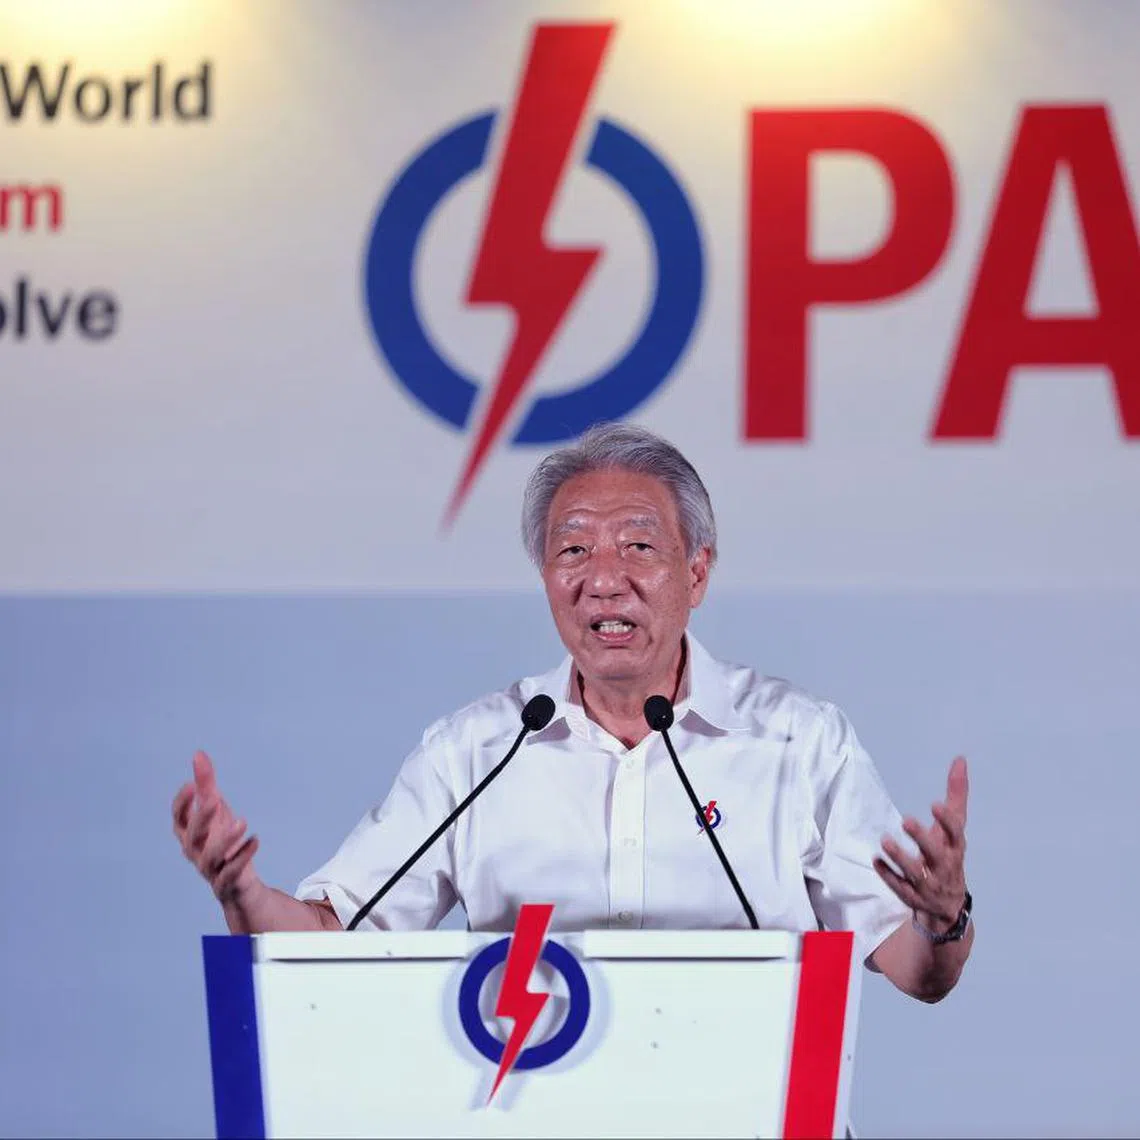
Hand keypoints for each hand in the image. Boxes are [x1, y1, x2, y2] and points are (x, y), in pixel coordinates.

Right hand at [172, 751, 261, 903]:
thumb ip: (206, 784)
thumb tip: (198, 754)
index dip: (181, 804)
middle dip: (201, 818)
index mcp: (190, 833)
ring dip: (225, 839)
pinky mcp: (226, 883)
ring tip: (242, 821)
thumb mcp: (216, 810)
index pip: (178, 819)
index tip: (191, 785)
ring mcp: (210, 869)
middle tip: (214, 799)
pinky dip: (242, 857)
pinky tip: (255, 841)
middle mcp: (196, 852)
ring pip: (210, 857)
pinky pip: (230, 873)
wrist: (236, 882)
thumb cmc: (221, 840)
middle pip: (191, 837)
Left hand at [874, 756, 968, 932]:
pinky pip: (900, 888)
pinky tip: (876, 861)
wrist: (948, 904)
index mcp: (955, 847)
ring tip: (885, 841)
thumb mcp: (955, 827)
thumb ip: (956, 794)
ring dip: (900, 857)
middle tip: (905, 820)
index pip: (955, 833)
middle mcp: (944, 866)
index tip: (935, 805)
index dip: (946, 821)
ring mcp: (929, 884)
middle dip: (922, 838)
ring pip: (915, 873)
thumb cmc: (949, 854)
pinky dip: (888, 876)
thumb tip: (960, 759)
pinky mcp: (913, 896)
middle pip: (935, 853)